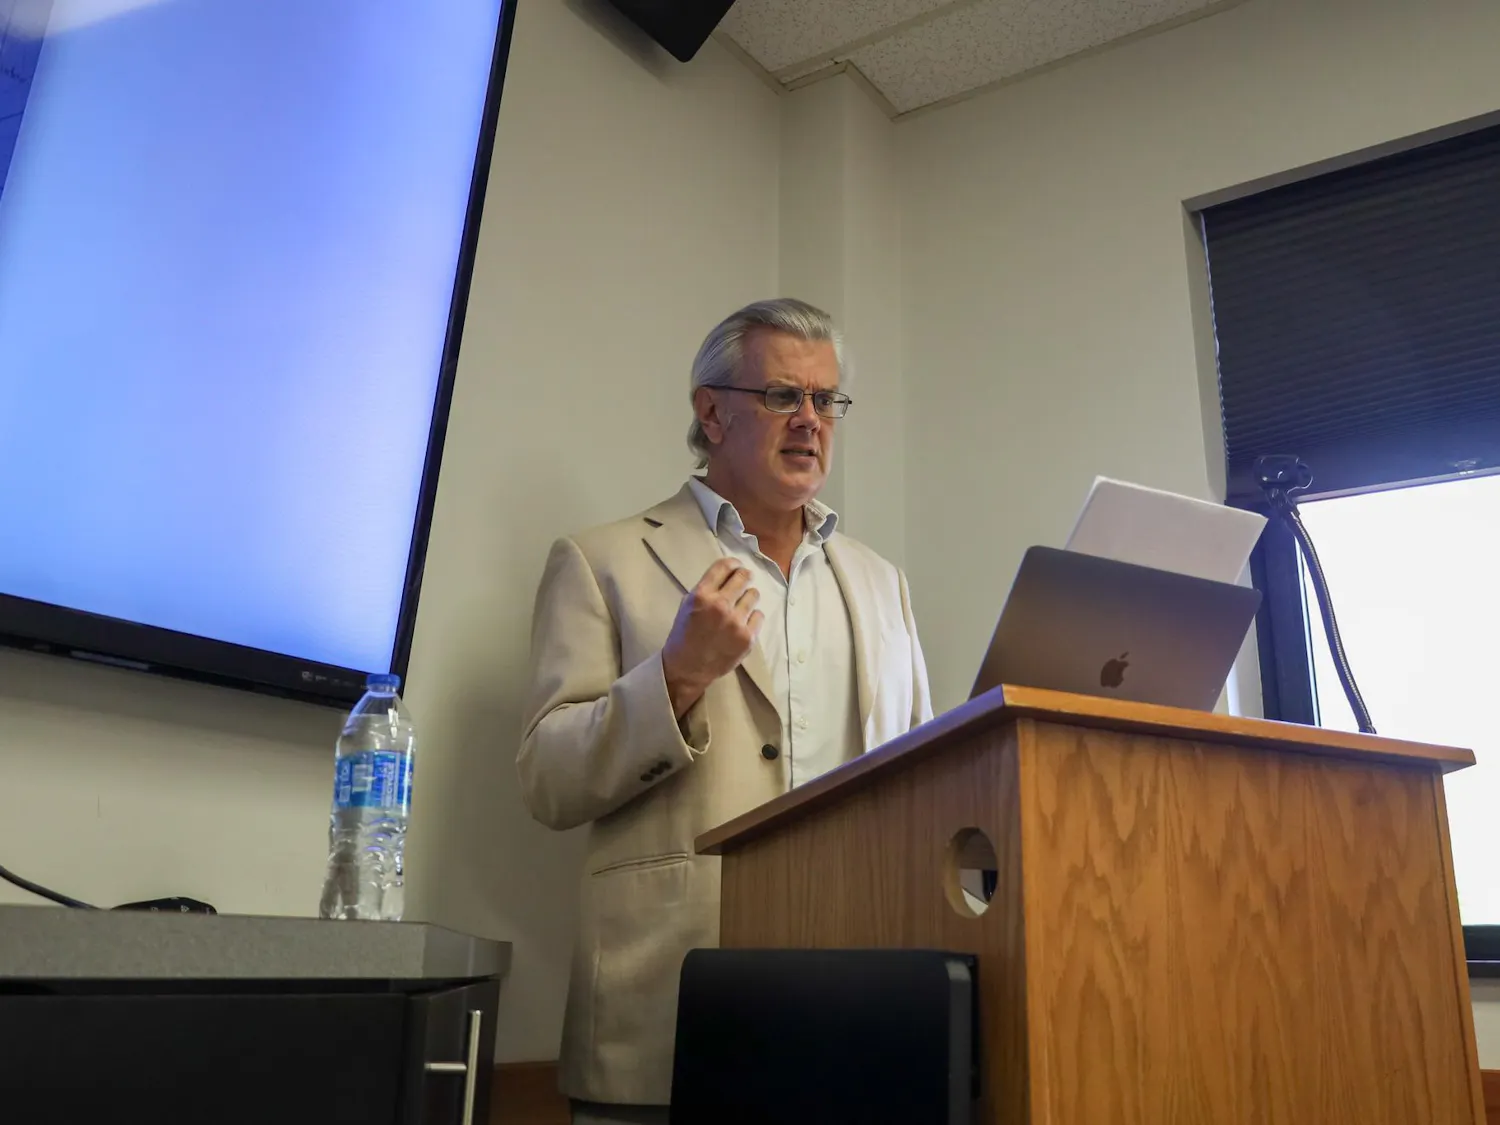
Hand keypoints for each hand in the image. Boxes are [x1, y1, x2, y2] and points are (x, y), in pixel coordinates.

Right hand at [662, 558, 762, 717]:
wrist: (687, 668)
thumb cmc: (684, 635)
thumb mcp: (687, 605)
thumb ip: (706, 589)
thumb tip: (728, 575)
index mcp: (701, 595)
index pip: (724, 566)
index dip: (733, 563)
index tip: (736, 566)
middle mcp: (720, 605)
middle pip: (743, 577)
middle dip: (744, 576)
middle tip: (744, 580)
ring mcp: (736, 622)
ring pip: (754, 594)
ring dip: (748, 597)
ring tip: (741, 606)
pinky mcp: (747, 637)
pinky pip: (759, 615)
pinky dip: (752, 617)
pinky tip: (743, 623)